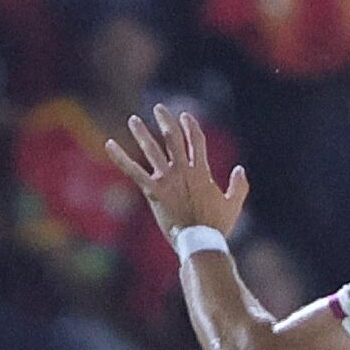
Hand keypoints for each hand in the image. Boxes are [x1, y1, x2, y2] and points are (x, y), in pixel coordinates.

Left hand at [106, 103, 247, 244]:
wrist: (199, 241)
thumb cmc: (217, 226)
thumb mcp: (234, 204)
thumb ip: (238, 185)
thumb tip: (239, 168)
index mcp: (201, 171)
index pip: (196, 140)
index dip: (190, 126)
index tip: (185, 116)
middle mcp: (183, 170)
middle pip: (173, 138)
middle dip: (166, 121)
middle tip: (159, 108)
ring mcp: (167, 180)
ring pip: (152, 149)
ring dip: (142, 133)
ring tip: (133, 119)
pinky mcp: (153, 191)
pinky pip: (133, 171)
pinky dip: (120, 157)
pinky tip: (109, 144)